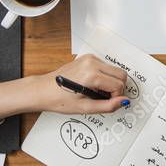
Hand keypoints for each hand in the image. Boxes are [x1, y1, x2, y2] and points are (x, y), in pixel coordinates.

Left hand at [0, 54, 129, 120]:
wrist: (42, 90)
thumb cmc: (58, 99)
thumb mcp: (84, 108)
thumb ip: (107, 106)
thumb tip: (122, 102)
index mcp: (91, 75)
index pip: (119, 84)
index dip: (116, 96)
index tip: (107, 102)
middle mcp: (92, 63)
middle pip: (121, 74)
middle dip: (117, 88)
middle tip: (105, 98)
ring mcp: (90, 58)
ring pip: (115, 70)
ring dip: (111, 82)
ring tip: (96, 92)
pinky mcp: (88, 58)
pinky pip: (106, 66)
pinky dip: (104, 76)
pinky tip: (93, 85)